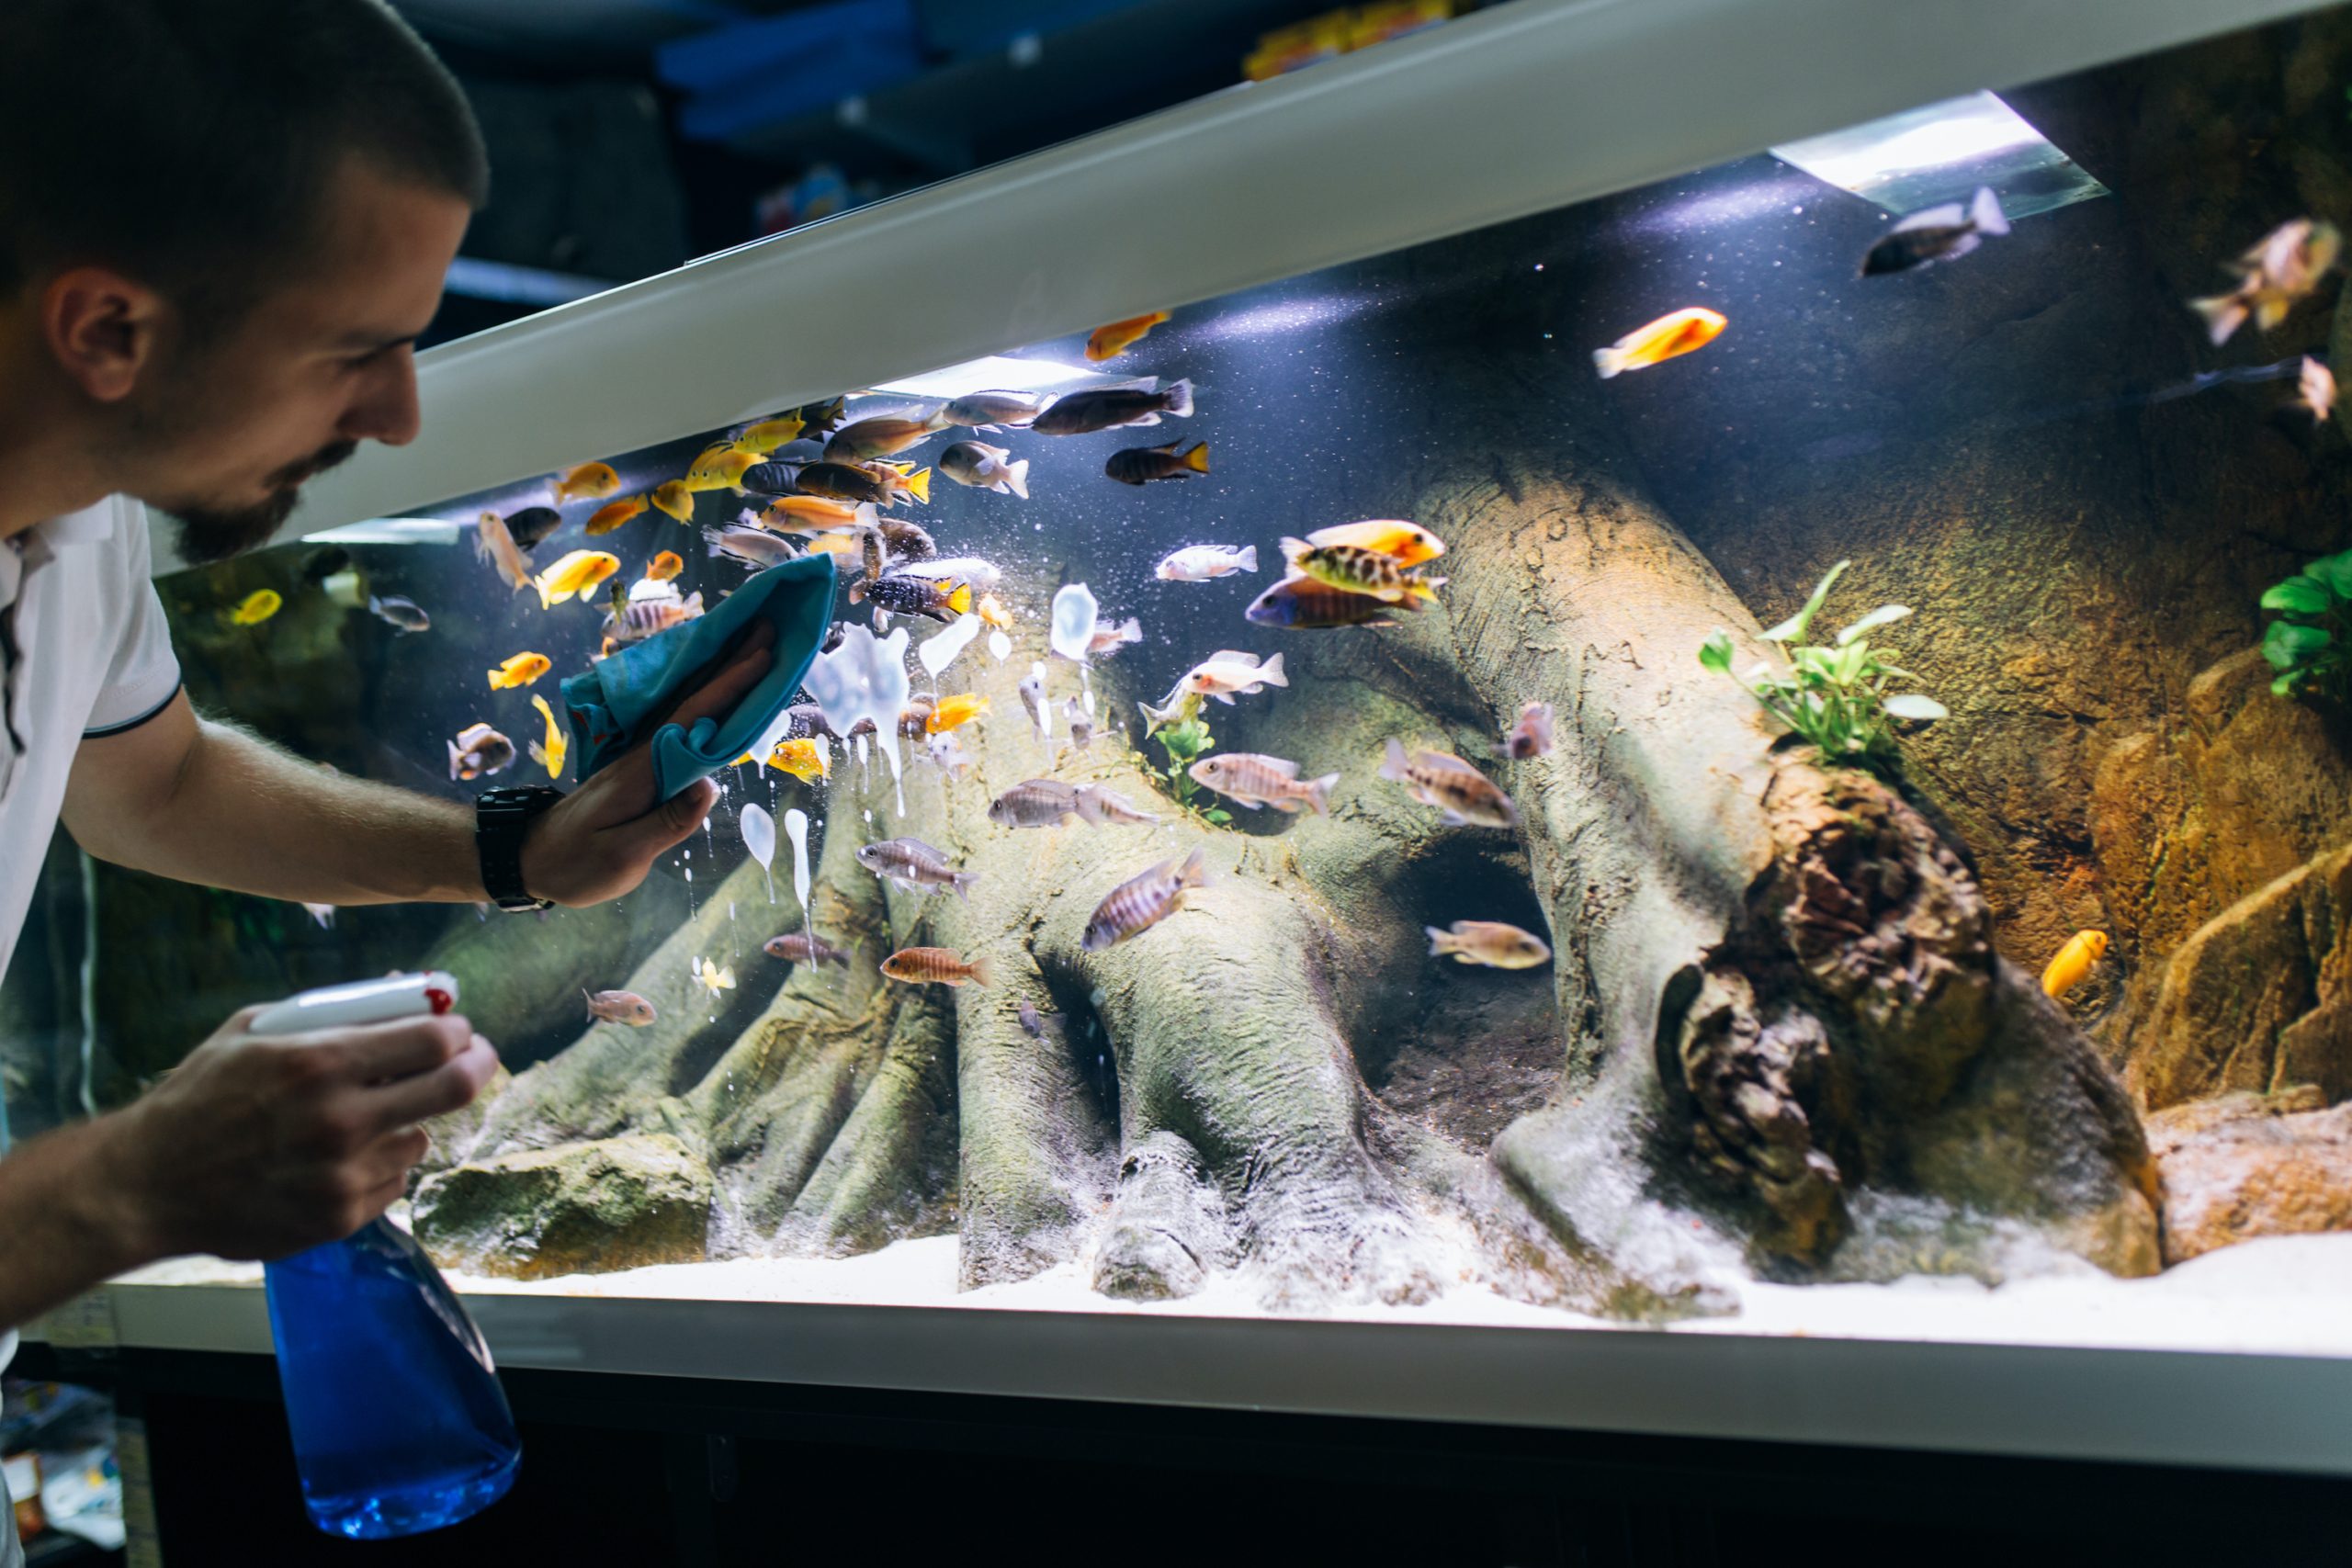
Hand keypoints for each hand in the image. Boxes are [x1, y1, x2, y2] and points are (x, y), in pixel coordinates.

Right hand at [102, 1006, 497, 1262]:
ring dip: (409, 1121)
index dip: (458, 1030)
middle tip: (474, 1058)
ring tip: (366, 1118)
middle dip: (476, 1065)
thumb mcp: (255, 1031)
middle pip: (454, 1088)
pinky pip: (393, 1181)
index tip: (459, 1029)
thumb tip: (409, 991)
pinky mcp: (339, 1218)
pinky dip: (380, 1164)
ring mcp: (343, 1175)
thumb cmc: (201, 1095)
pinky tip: (339, 1158)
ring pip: (421, 1138)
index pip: (435, 1039)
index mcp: (319, 1063)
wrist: (149, 1184)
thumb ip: (334, 1010)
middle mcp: (340, 1120)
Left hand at [519, 617, 775, 906]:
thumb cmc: (576, 863)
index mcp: (642, 771)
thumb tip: (709, 786)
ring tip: (751, 643)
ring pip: (686, 704)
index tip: (761, 658)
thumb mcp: (622, 856)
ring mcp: (641, 756)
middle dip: (731, 662)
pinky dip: (703, 696)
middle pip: (693, 699)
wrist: (531, 857)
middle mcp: (643, 753)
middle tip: (767, 626)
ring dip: (719, 672)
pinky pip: (680, 721)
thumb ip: (667, 822)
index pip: (692, 720)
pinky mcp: (641, 765)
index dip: (728, 688)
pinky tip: (716, 685)